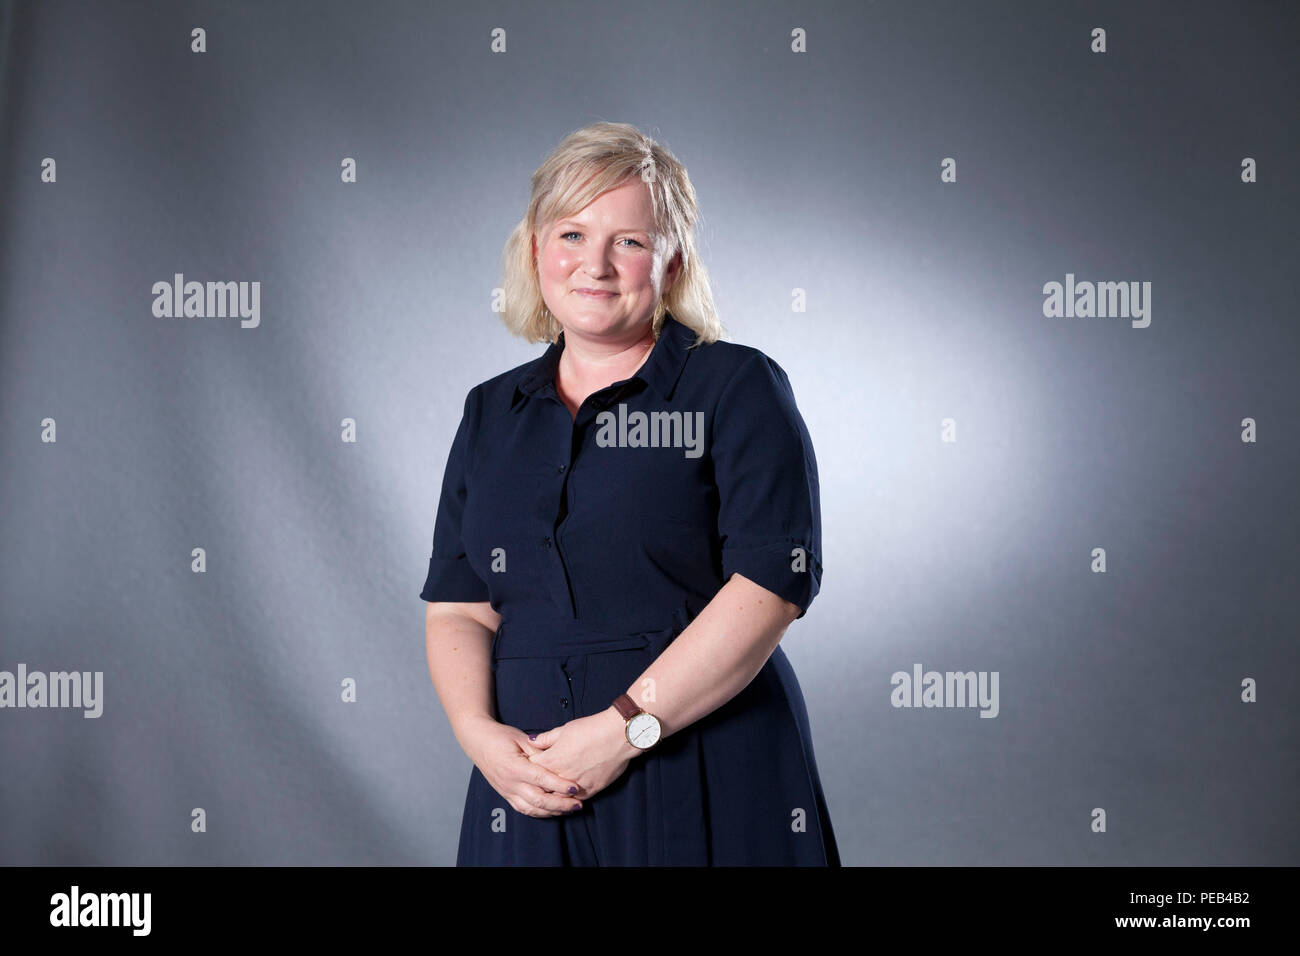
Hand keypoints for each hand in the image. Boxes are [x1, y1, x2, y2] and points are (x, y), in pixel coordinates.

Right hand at [456, 714, 586, 817]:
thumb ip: (539, 750)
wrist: (477, 741)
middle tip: (578, 804)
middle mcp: (509, 783)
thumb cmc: (500, 736)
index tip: (575, 788)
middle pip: (538, 799)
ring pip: (531, 808)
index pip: (541, 779)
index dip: (559, 785)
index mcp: (514, 767)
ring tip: (569, 810)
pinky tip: (552, 811)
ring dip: (552, 811)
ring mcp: (506, 791)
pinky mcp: (506, 795)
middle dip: (560, 804)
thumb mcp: (521, 738)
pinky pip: (524, 809)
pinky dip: (539, 812)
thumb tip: (558, 760)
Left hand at [527, 708, 638, 801]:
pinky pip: (574, 800)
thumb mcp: (564, 729)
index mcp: (552, 760)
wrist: (618, 736)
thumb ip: (545, 738)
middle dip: (538, 783)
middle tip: (538, 779)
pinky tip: (568, 793)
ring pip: (557, 798)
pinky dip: (570, 798)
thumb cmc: (592, 729)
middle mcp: (561, 776)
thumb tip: (531, 741)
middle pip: (541, 787)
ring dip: (553, 794)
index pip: (531, 768)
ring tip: (552, 789)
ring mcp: (576, 786)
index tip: (531, 763)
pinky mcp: (590, 791)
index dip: (530, 765)